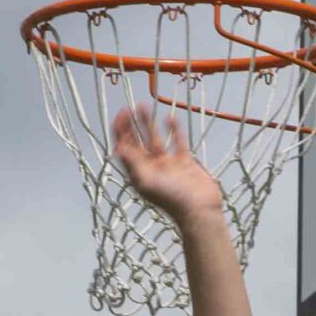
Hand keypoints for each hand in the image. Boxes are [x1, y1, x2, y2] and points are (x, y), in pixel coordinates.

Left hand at [111, 104, 224, 222]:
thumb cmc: (171, 199)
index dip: (120, 132)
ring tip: (144, 106)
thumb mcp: (146, 181)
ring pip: (156, 139)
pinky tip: (169, 117)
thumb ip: (132, 163)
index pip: (125, 149)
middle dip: (132, 125)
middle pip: (138, 142)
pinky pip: (178, 142)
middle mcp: (151, 168)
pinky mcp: (185, 162)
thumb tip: (117, 148)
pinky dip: (174, 130)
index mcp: (139, 173)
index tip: (120, 115)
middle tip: (129, 107)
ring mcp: (168, 164)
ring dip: (149, 123)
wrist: (199, 209)